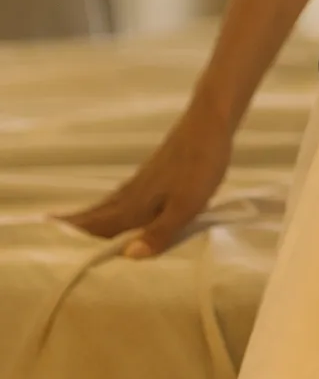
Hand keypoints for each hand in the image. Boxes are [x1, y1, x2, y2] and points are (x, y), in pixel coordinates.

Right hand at [54, 94, 234, 258]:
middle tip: (49, 235)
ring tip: (72, 224)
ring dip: (90, 216)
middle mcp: (133, 193)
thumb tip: (128, 256)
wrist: (209, 122)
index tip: (49, 246)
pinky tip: (116, 205)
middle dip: (75, 226)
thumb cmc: (201, 164)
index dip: (77, 237)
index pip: (100, 226)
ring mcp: (142, 181)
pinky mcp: (153, 173)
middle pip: (98, 214)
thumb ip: (160, 232)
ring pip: (109, 204)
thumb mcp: (187, 204)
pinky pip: (123, 196)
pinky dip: (110, 205)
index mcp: (137, 204)